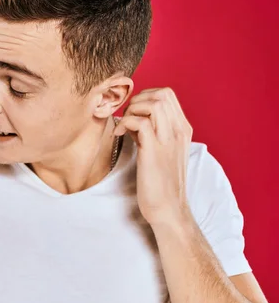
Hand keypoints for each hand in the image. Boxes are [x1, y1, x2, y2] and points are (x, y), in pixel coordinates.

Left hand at [113, 87, 192, 225]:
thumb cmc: (160, 182)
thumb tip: (133, 118)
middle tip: (128, 117)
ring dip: (133, 110)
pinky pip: (140, 123)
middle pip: (162, 94)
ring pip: (153, 104)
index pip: (167, 95)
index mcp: (182, 129)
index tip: (134, 112)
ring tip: (125, 126)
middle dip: (138, 99)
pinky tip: (119, 135)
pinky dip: (125, 123)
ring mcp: (168, 141)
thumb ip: (150, 131)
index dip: (145, 96)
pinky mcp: (154, 152)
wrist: (168, 208)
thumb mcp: (160, 150)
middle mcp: (178, 131)